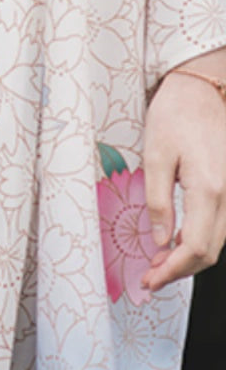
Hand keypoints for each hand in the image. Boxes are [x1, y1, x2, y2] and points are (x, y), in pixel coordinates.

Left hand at [140, 66, 225, 291]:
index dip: (172, 270)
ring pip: (216, 242)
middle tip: (150, 276)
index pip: (196, 248)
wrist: (200, 90)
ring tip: (157, 262)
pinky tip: (175, 241)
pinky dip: (198, 240)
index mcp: (209, 189)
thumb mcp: (154, 154)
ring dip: (188, 258)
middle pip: (209, 252)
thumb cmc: (175, 115)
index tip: (150, 279)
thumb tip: (160, 240)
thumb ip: (158, 201)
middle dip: (179, 270)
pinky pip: (218, 226)